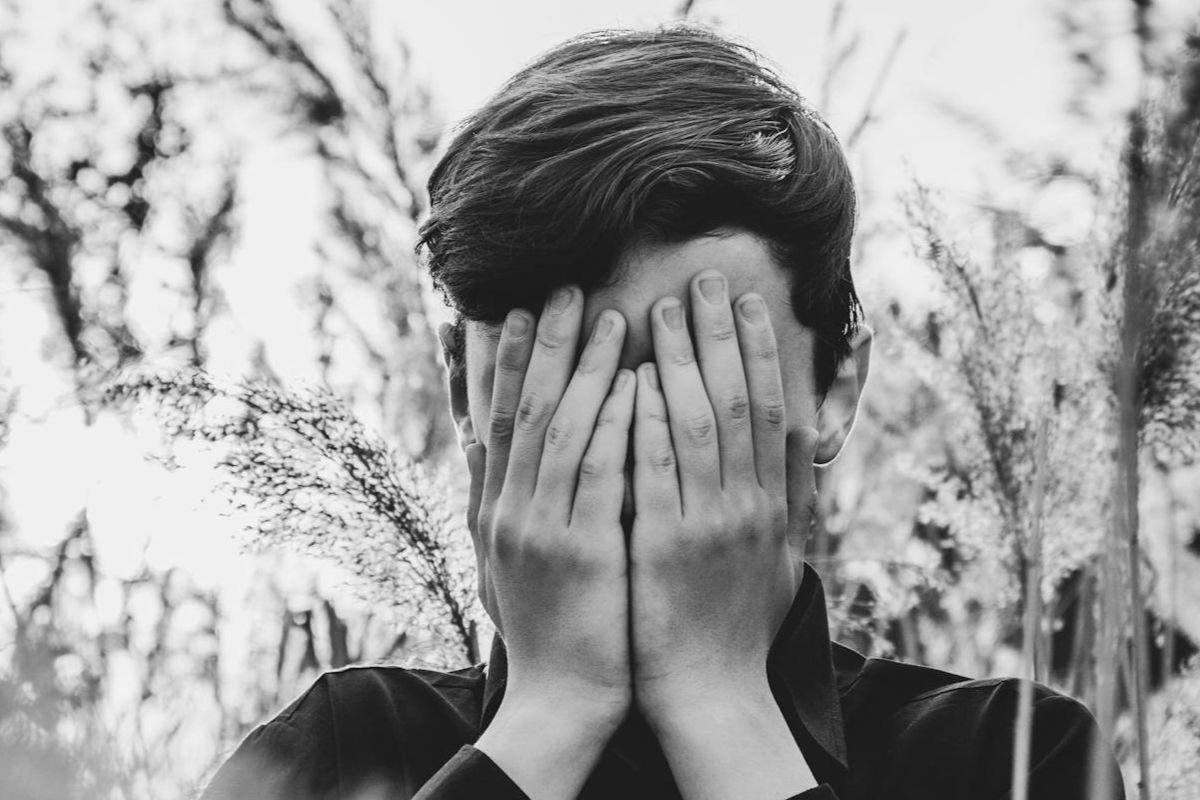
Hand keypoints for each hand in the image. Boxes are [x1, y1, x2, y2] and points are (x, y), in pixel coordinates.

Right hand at [470, 286, 634, 798]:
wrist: (561, 697)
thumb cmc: (549, 626)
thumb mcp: (508, 560)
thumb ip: (501, 499)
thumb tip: (485, 443)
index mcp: (497, 511)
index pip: (501, 420)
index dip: (509, 362)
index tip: (522, 310)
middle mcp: (511, 511)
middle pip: (528, 410)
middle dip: (548, 346)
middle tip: (566, 288)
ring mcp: (543, 530)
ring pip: (563, 429)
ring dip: (587, 368)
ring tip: (611, 315)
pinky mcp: (582, 551)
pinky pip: (601, 472)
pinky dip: (617, 422)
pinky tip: (636, 382)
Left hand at [629, 270, 819, 721]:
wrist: (713, 694)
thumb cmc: (739, 628)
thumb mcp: (782, 563)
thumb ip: (786, 505)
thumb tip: (797, 455)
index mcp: (772, 505)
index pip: (770, 409)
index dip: (759, 352)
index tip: (746, 303)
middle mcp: (747, 504)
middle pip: (736, 400)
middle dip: (720, 335)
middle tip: (704, 279)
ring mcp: (707, 522)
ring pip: (696, 422)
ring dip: (681, 359)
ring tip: (661, 307)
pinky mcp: (662, 544)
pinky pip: (653, 467)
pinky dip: (645, 417)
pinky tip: (632, 376)